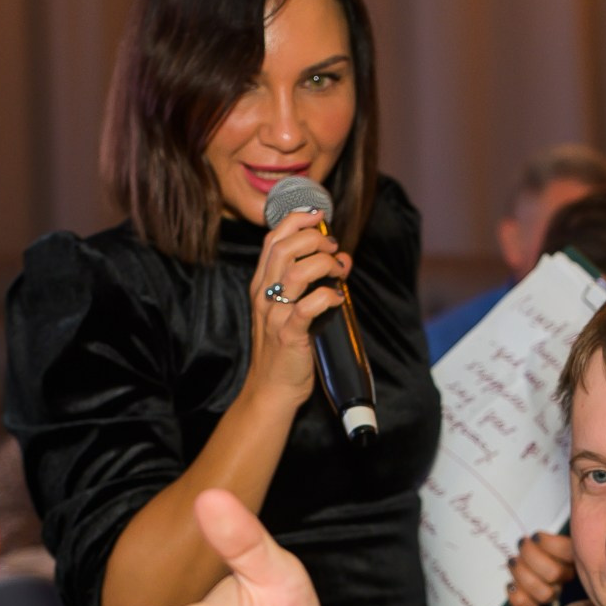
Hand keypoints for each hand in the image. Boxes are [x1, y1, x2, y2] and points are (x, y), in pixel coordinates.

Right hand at [245, 205, 352, 409]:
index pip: (272, 240)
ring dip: (324, 264)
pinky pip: (308, 307)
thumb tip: (344, 259)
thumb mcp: (293, 309)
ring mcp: (275, 315)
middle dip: (314, 240)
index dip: (295, 221)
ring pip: (296, 273)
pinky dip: (328, 297)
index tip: (318, 216)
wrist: (271, 389)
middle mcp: (264, 296)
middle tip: (333, 249)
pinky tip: (338, 298)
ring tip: (338, 271)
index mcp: (261, 285)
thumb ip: (314, 282)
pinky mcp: (289, 335)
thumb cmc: (284, 349)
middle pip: (283, 248)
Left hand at [505, 530, 576, 605]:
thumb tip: (537, 533)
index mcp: (573, 558)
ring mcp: (553, 594)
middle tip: (521, 544)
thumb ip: (548, 535)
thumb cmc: (534, 547)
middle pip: (555, 574)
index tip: (535, 537)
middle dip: (531, 556)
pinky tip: (510, 585)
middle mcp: (566, 579)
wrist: (523, 564)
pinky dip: (517, 598)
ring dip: (523, 575)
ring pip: (545, 594)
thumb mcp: (543, 537)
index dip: (551, 545)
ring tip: (512, 561)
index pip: (569, 554)